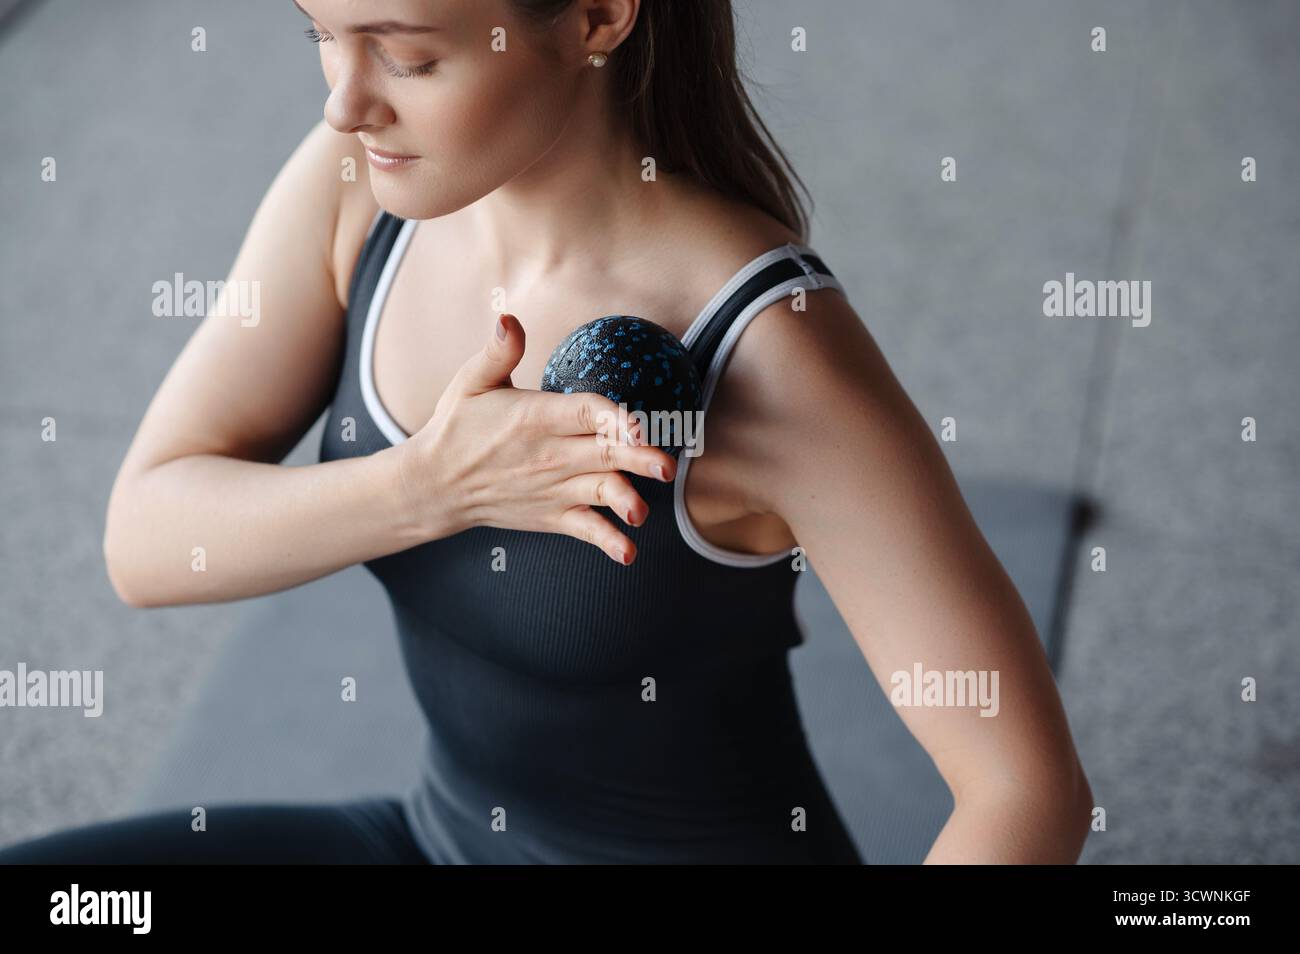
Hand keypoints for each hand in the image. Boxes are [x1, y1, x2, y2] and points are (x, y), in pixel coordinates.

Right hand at [395, 313, 676, 563]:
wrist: (435, 483)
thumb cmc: (458, 427)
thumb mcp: (471, 382)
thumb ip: (498, 352)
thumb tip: (509, 319)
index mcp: (535, 418)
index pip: (583, 413)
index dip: (613, 416)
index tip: (638, 422)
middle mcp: (549, 455)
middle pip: (603, 452)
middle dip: (637, 458)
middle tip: (666, 464)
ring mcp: (552, 489)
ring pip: (599, 492)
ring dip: (624, 500)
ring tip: (642, 510)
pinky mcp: (552, 515)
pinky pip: (585, 529)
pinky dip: (606, 541)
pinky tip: (628, 552)